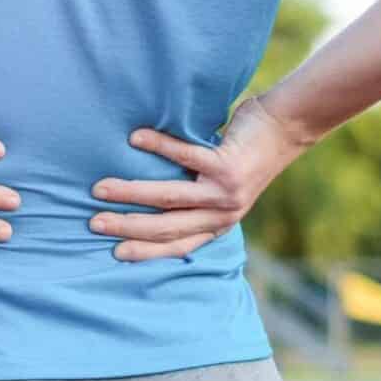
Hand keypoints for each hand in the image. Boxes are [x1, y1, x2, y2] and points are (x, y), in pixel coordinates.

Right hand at [90, 94, 309, 261]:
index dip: (146, 251)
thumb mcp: (224, 189)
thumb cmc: (246, 156)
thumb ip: (196, 200)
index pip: (177, 245)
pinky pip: (185, 156)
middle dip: (127, 227)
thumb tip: (147, 201)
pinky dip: (157, 146)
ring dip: (131, 193)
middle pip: (167, 226)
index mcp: (219, 223)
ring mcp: (226, 192)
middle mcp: (223, 214)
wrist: (285, 128)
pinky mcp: (227, 165)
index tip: (115, 253)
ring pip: (170, 198)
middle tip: (95, 223)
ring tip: (101, 188)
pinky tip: (135, 139)